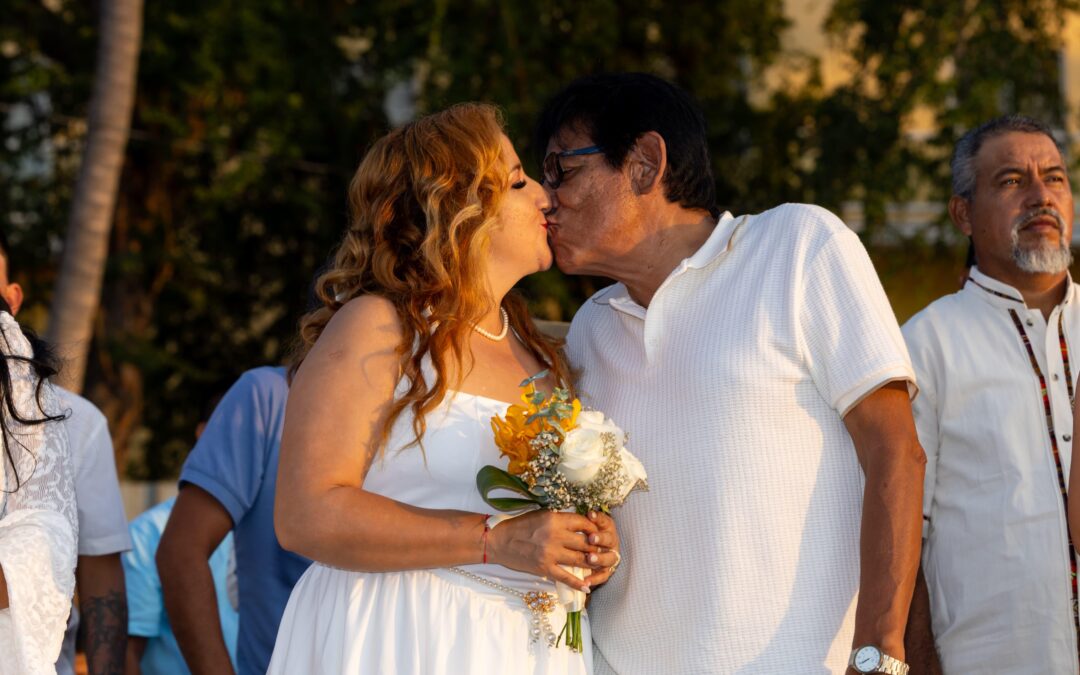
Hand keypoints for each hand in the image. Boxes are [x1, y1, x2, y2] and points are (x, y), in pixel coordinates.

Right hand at [486, 510, 609, 590]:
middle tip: (601, 550)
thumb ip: (560, 519)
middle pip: (584, 543)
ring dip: (591, 563)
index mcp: (554, 519)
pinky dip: (578, 583)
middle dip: (595, 547)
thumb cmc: (519, 525)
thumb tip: (579, 523)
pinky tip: (587, 586)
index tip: (597, 532)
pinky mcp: (544, 568)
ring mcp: (550, 554)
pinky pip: (566, 577)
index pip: (582, 523)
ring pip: (579, 560)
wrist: (499, 541)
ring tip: (598, 564)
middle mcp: (555, 536)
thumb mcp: (541, 514)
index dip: (594, 528)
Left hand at [582, 510, 620, 586]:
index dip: (598, 519)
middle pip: (609, 540)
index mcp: (607, 527)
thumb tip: (589, 513)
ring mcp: (610, 557)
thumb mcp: (585, 524)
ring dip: (600, 558)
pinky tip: (586, 581)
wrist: (593, 550)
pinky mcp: (606, 570)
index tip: (589, 515)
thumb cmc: (584, 534)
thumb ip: (586, 519)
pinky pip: (603, 576)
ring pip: (609, 559)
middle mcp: (611, 542)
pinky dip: (595, 578)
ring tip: (589, 558)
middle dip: (600, 538)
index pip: (605, 521)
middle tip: (591, 538)